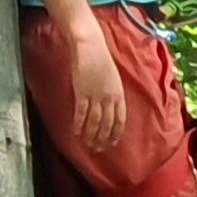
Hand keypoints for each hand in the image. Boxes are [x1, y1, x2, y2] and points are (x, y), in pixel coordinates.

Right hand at [69, 18, 127, 152]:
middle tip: (98, 149)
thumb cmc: (101, 60)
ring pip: (94, 121)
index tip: (112, 143)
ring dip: (91, 135)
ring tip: (88, 144)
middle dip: (103, 138)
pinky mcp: (82, 93)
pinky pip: (81, 113)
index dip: (116, 133)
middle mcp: (109, 98)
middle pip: (107, 123)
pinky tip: (76, 132)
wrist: (90, 47)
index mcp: (119, 94)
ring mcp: (95, 96)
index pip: (120, 119)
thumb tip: (109, 109)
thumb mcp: (113, 78)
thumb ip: (112, 94)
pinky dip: (79, 124)